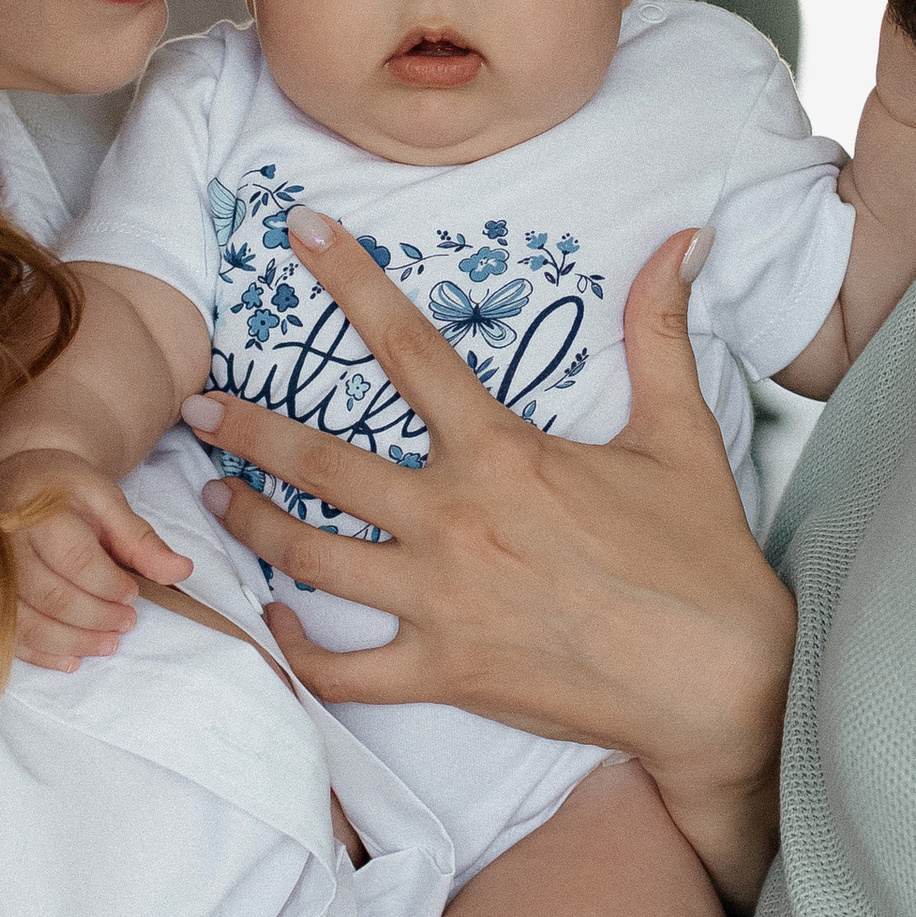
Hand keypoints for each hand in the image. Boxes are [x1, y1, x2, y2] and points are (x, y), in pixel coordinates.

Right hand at [0, 445, 192, 670]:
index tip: (133, 595)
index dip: (109, 586)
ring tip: (107, 645)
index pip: (76, 561)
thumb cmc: (64, 490)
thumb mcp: (106, 500)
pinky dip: (37, 654)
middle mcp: (1, 545)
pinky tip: (70, 659)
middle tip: (127, 624)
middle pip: (52, 597)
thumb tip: (182, 571)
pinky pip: (2, 635)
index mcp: (35, 512)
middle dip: (96, 619)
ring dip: (71, 642)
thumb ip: (140, 538)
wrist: (15, 478)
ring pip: (25, 623)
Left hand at [191, 218, 791, 908]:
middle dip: (246, 428)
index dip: (350, 281)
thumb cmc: (698, 559)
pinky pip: (341, 667)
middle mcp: (454, 519)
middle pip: (319, 460)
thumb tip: (686, 239)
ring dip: (249, 524)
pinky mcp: (442, 672)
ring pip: (310, 555)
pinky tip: (275, 620)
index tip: (300, 232)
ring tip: (214, 501)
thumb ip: (660, 331)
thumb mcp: (681, 432)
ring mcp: (439, 601)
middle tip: (197, 406)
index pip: (409, 346)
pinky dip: (295, 647)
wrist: (718, 684)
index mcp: (502, 452)